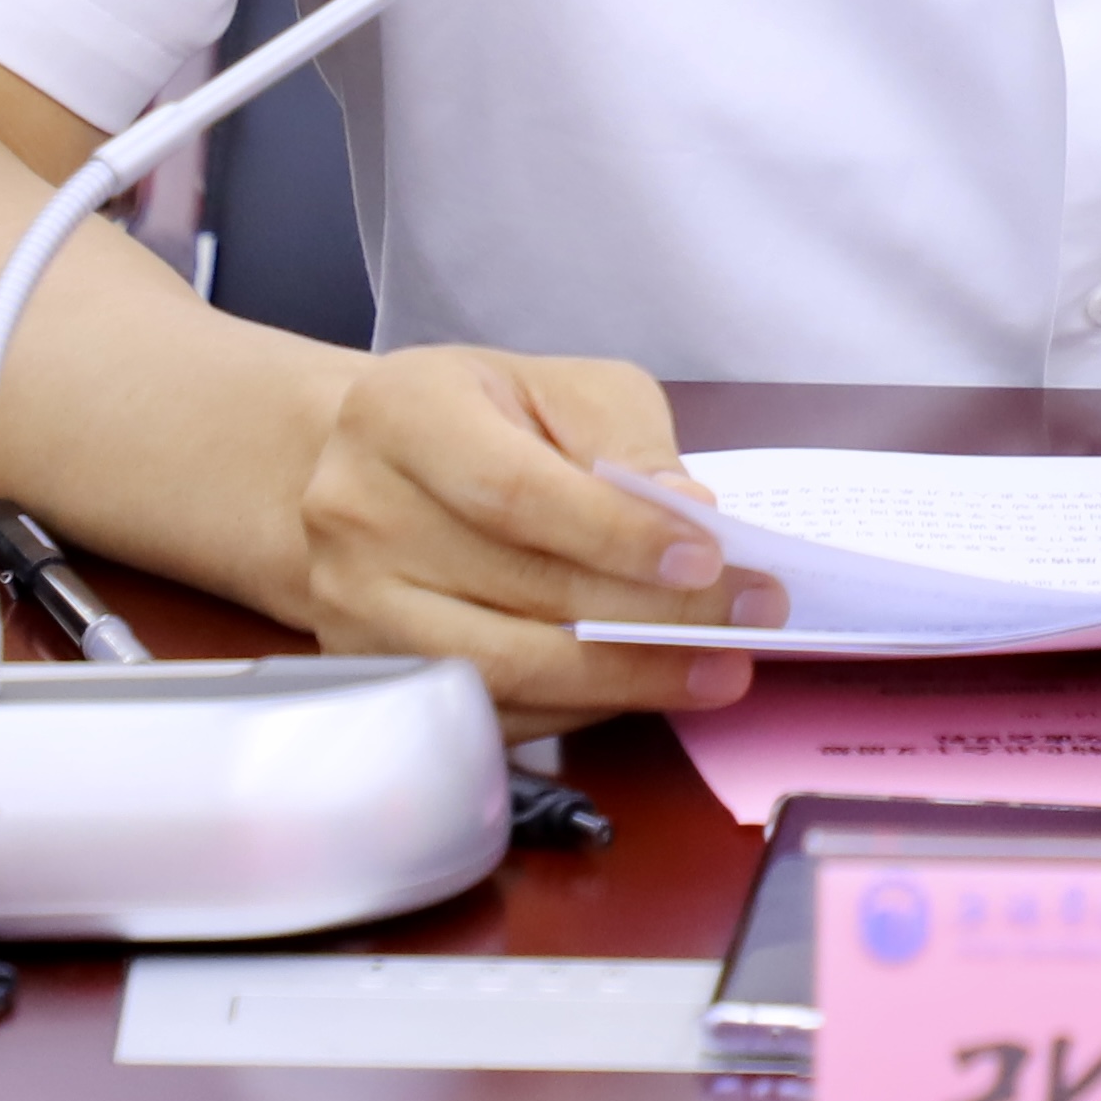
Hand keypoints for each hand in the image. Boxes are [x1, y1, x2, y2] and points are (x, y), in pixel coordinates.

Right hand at [293, 344, 783, 726]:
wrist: (371, 469)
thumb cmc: (487, 420)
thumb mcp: (560, 388)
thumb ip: (625, 439)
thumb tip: (688, 514)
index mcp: (402, 416)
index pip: (516, 492)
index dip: (617, 534)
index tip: (708, 557)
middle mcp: (357, 514)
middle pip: (516, 588)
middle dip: (650, 613)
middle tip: (748, 617)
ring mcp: (353, 606)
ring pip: (501, 668)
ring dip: (624, 679)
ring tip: (717, 671)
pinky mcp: (372, 674)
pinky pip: (490, 713)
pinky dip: (579, 710)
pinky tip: (646, 688)